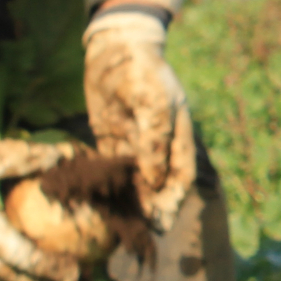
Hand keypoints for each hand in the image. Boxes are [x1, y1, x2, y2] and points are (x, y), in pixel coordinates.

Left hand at [83, 7, 195, 233]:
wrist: (115, 47)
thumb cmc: (141, 70)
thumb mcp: (152, 101)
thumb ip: (154, 141)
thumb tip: (153, 180)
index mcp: (177, 135)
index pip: (181, 176)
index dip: (174, 200)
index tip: (162, 220)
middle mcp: (159, 145)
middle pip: (160, 185)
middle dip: (153, 210)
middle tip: (141, 233)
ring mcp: (135, 144)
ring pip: (135, 182)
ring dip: (130, 204)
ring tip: (120, 227)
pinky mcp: (112, 141)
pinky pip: (113, 170)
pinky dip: (109, 188)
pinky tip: (99, 205)